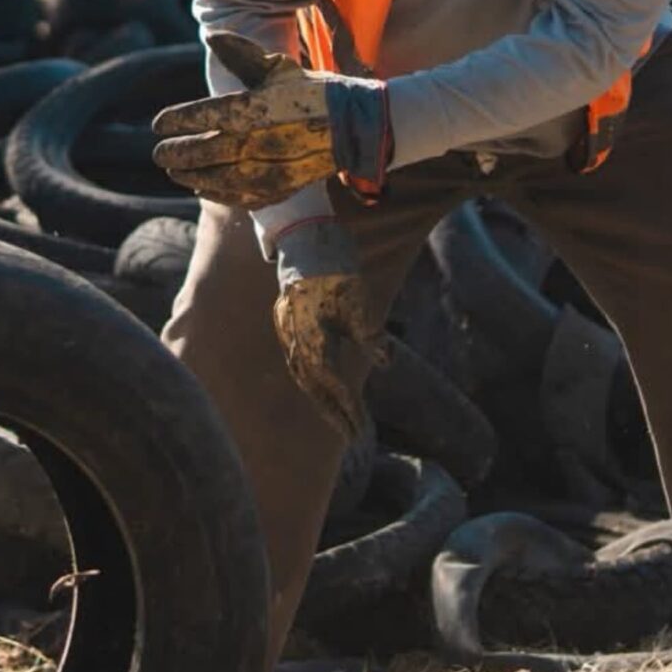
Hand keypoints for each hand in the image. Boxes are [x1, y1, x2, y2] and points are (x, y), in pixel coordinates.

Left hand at [151, 32, 391, 208]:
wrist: (354, 125)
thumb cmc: (311, 91)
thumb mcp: (277, 68)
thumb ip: (241, 53)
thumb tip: (210, 36)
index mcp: (255, 108)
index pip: (204, 115)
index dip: (176, 120)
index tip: (158, 124)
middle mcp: (258, 141)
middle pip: (204, 151)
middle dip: (177, 154)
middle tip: (159, 153)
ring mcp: (269, 169)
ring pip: (217, 178)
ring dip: (191, 177)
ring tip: (174, 172)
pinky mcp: (280, 189)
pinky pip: (239, 197)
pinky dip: (216, 194)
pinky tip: (202, 188)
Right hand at [269, 220, 377, 438]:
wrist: (304, 235)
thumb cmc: (336, 268)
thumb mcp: (360, 303)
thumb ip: (370, 337)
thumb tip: (385, 364)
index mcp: (312, 338)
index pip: (331, 385)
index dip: (347, 409)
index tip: (362, 428)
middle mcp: (294, 339)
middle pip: (313, 387)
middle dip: (333, 413)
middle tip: (352, 435)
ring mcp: (286, 330)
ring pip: (302, 375)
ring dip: (321, 398)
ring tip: (339, 416)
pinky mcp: (285, 322)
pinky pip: (297, 360)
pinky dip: (311, 378)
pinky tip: (322, 383)